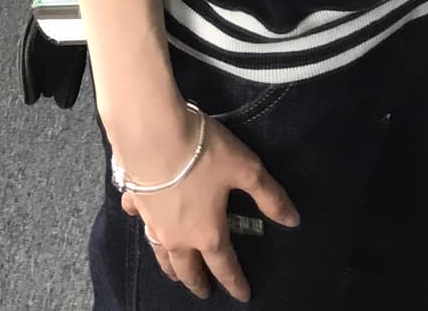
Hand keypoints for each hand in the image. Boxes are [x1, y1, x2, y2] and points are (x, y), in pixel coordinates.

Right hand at [119, 112, 299, 302]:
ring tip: (174, 274)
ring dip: (169, 267)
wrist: (152, 132)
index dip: (236, 282)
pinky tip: (141, 221)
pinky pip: (138, 219)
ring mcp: (152, 221)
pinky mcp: (134, 199)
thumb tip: (293, 221)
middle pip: (188, 269)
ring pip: (160, 253)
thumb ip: (269, 196)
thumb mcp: (246, 169)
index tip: (243, 296)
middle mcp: (177, 236)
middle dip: (198, 282)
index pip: (225, 266)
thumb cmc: (203, 152)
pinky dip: (141, 224)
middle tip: (204, 291)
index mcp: (207, 233)